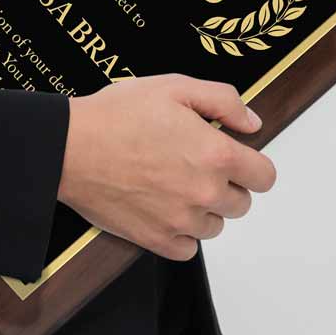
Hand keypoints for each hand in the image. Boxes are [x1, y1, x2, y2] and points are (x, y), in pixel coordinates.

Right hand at [56, 75, 276, 260]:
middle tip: (193, 161)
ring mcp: (181, 222)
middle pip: (241, 203)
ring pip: (215, 225)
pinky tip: (162, 205)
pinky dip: (180, 231)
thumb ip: (224, 100)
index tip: (235, 156)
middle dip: (225, 183)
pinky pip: (189, 248)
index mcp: (215, 154)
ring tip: (172, 180)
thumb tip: (252, 124)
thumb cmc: (118, 114)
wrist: (71, 147)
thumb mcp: (174, 86)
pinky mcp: (157, 241)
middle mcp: (205, 193)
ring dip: (203, 208)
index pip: (264, 176)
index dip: (252, 163)